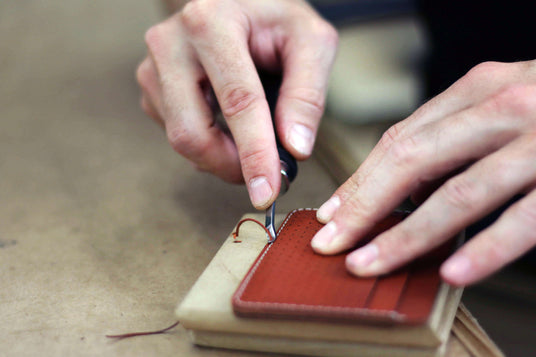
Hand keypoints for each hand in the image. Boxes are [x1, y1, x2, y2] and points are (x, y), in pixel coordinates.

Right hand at [136, 0, 336, 208]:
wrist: (236, 2)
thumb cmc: (276, 20)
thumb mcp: (310, 42)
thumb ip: (307, 94)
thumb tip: (295, 149)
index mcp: (212, 22)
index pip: (237, 102)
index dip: (254, 155)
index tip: (266, 193)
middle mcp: (171, 42)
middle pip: (192, 132)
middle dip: (230, 166)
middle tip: (263, 176)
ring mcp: (153, 65)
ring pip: (180, 138)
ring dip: (220, 157)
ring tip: (252, 144)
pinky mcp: (150, 85)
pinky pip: (175, 132)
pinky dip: (207, 142)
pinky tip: (227, 126)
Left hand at [311, 60, 535, 286]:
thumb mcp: (498, 104)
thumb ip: (449, 134)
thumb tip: (388, 183)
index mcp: (477, 89)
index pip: (398, 139)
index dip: (359, 181)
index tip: (331, 215)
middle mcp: (504, 107)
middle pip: (413, 160)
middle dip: (365, 207)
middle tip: (333, 243)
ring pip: (460, 192)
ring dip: (408, 235)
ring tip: (371, 264)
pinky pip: (526, 217)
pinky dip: (488, 247)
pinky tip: (454, 272)